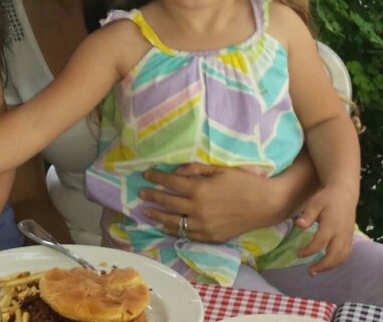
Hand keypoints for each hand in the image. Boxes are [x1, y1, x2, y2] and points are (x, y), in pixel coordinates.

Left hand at [140, 164, 285, 242]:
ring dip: (157, 216)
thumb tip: (176, 171)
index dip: (156, 178)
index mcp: (200, 189)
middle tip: (140, 193)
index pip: (170, 183)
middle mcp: (198, 209)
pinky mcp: (210, 236)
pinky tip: (164, 226)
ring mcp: (204, 225)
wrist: (267, 204)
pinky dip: (173, 230)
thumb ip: (195, 169)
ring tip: (145, 212)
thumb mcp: (219, 170)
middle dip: (151, 196)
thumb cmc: (244, 182)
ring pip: (173, 222)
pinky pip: (186, 234)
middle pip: (167, 202)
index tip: (145, 174)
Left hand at [295, 185, 356, 273]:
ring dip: (330, 266)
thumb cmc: (327, 198)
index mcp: (331, 225)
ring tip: (317, 270)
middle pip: (334, 255)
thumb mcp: (314, 203)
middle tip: (310, 271)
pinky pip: (347, 254)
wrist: (344, 194)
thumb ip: (307, 215)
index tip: (298, 254)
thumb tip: (298, 225)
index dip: (309, 251)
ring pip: (342, 257)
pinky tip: (328, 264)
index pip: (320, 243)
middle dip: (322, 266)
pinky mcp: (350, 238)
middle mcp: (341, 234)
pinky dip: (338, 262)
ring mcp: (347, 237)